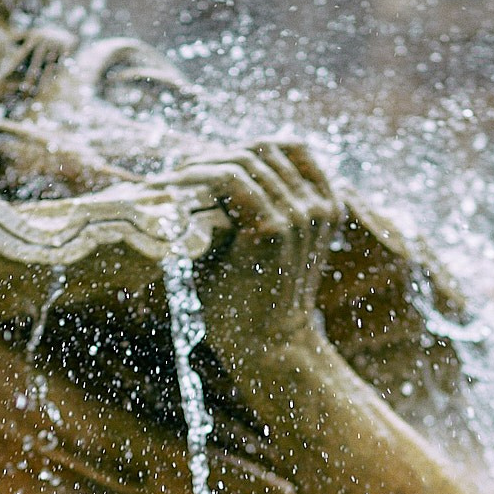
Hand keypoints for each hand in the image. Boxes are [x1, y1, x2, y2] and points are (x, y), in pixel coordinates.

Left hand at [171, 142, 342, 381]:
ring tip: (167, 180)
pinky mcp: (274, 229)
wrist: (268, 347)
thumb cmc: (253, 302)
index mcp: (325, 205)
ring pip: (244, 161)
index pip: (289, 146)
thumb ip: (250, 209)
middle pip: (262, 149)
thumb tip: (201, 175)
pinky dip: (199, 179)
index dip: (243, 147)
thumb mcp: (262, 246)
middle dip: (215, 155)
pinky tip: (174, 190)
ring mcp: (300, 215)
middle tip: (174, 171)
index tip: (202, 163)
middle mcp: (319, 205)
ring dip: (199, 166)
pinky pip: (233, 183)